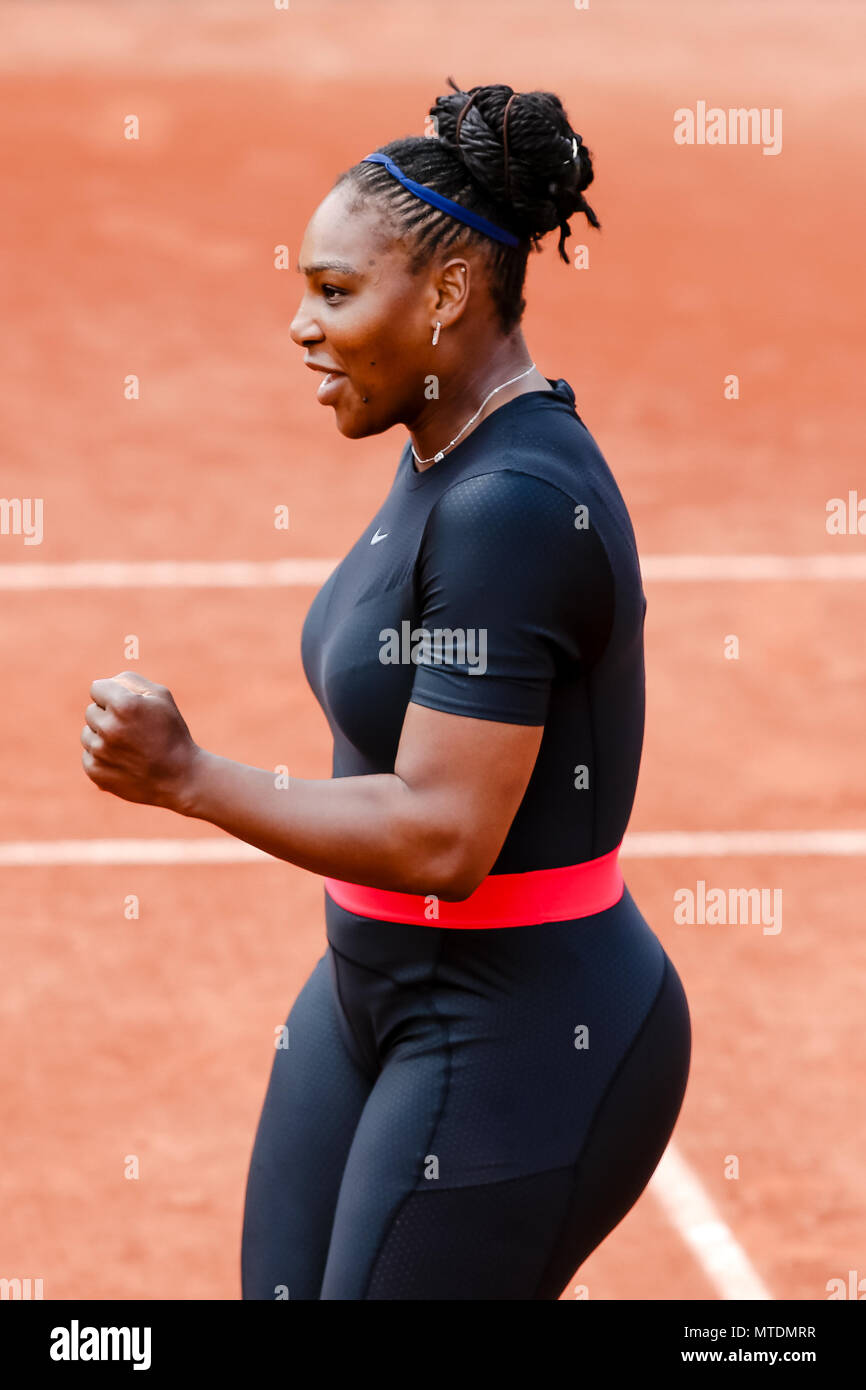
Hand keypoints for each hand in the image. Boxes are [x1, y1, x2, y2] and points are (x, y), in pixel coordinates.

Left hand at [81, 671, 199, 812]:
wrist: (179, 778)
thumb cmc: (171, 733)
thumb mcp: (161, 696)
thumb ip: (130, 680)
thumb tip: (105, 684)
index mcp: (124, 705)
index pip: (97, 688)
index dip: (113, 696)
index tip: (128, 707)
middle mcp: (108, 727)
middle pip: (91, 711)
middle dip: (109, 716)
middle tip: (133, 730)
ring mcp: (99, 752)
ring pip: (87, 733)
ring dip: (103, 736)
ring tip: (129, 747)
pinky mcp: (95, 771)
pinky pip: (88, 755)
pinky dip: (102, 757)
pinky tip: (124, 762)